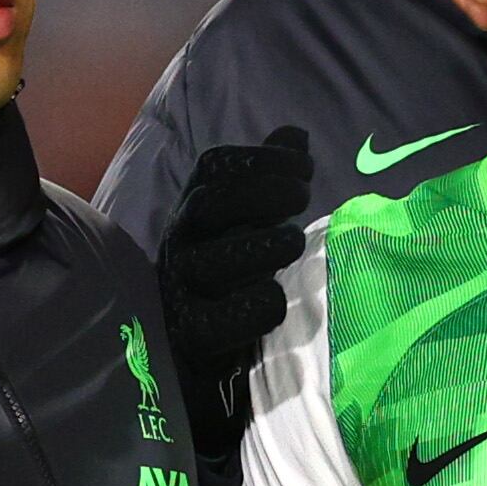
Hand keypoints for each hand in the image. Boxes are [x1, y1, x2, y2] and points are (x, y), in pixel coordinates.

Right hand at [161, 132, 313, 453]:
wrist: (186, 351)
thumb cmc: (228, 277)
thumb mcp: (243, 224)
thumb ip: (267, 179)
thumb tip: (295, 134)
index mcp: (197, 211)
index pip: (215, 167)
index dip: (260, 158)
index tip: (304, 165)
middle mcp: (182, 243)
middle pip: (210, 203)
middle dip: (264, 193)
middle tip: (303, 198)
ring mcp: (183, 290)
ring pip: (216, 261)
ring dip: (268, 246)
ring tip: (297, 244)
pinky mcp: (193, 336)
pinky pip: (224, 320)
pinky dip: (259, 304)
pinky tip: (277, 297)